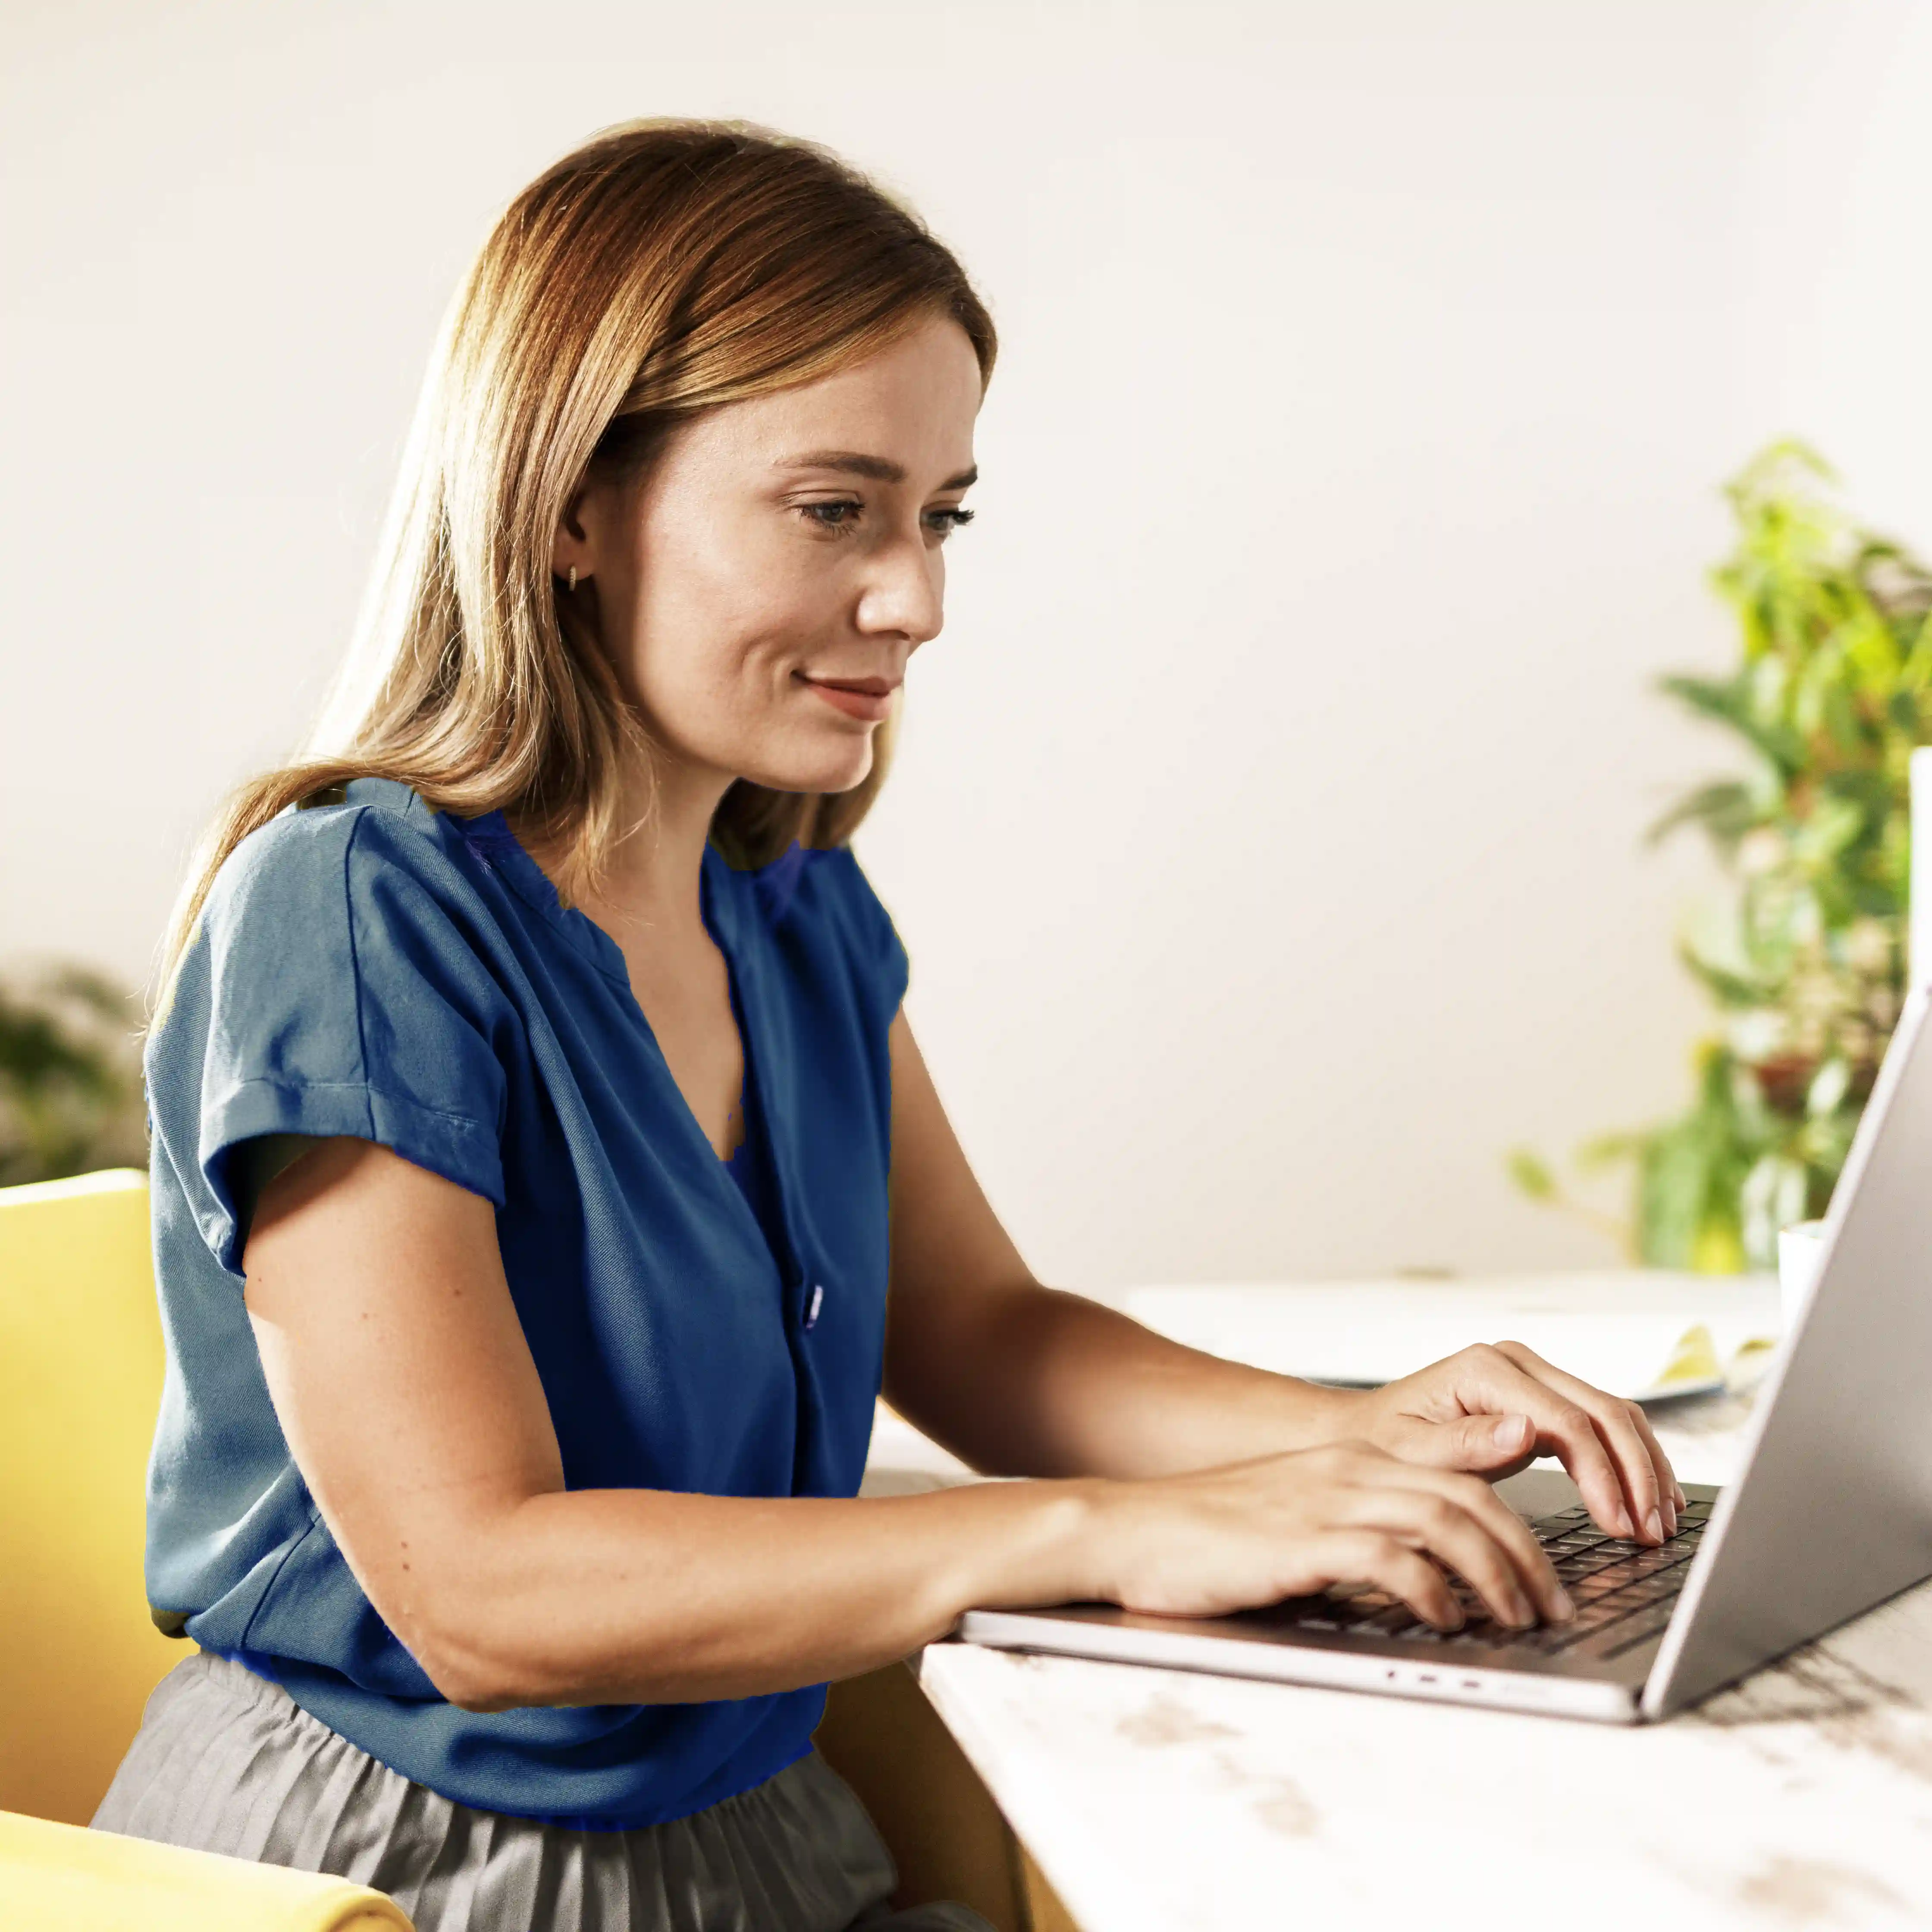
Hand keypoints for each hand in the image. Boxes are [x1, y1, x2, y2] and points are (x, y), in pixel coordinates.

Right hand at [1084, 1440, 1573, 1629]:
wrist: (1131, 1529)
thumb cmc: (1212, 1537)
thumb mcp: (1301, 1520)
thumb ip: (1361, 1531)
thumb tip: (1425, 1578)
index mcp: (1352, 1460)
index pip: (1464, 1479)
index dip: (1519, 1530)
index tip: (1546, 1583)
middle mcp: (1348, 1470)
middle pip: (1471, 1497)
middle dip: (1527, 1557)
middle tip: (1553, 1610)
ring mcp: (1325, 1500)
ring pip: (1445, 1520)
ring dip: (1495, 1575)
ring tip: (1517, 1620)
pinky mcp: (1299, 1540)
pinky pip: (1389, 1557)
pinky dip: (1430, 1590)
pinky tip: (1445, 1619)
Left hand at [1348, 1342, 1685, 1543]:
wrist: (1368, 1430)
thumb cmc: (1384, 1443)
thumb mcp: (1411, 1451)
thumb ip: (1465, 1443)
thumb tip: (1525, 1432)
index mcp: (1485, 1370)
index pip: (1566, 1421)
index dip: (1602, 1475)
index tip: (1619, 1525)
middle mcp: (1516, 1362)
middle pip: (1602, 1411)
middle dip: (1636, 1474)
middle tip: (1652, 1534)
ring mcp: (1534, 1377)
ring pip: (1614, 1415)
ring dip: (1644, 1468)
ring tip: (1659, 1525)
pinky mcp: (1545, 1398)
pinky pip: (1603, 1425)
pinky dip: (1632, 1461)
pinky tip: (1648, 1500)